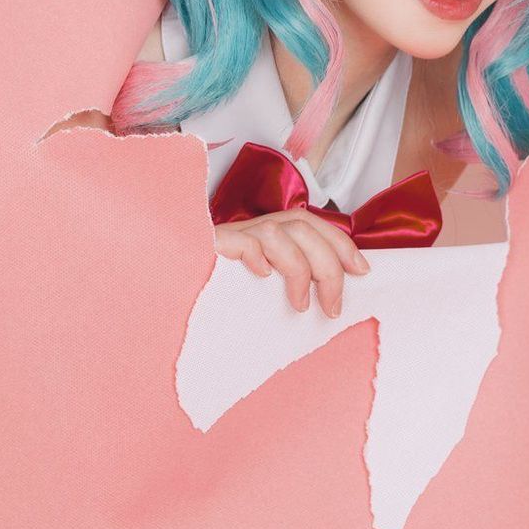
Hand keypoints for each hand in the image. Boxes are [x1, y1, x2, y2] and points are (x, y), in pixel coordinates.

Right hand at [213, 209, 370, 316]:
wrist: (165, 282)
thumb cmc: (214, 295)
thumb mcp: (261, 288)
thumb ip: (288, 283)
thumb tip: (330, 297)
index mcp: (268, 234)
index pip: (313, 223)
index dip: (341, 243)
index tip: (363, 271)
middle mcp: (252, 229)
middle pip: (304, 226)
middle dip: (328, 264)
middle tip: (332, 305)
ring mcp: (231, 236)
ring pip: (280, 232)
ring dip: (299, 269)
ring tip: (300, 304)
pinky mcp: (209, 246)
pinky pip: (241, 241)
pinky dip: (257, 255)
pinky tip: (261, 276)